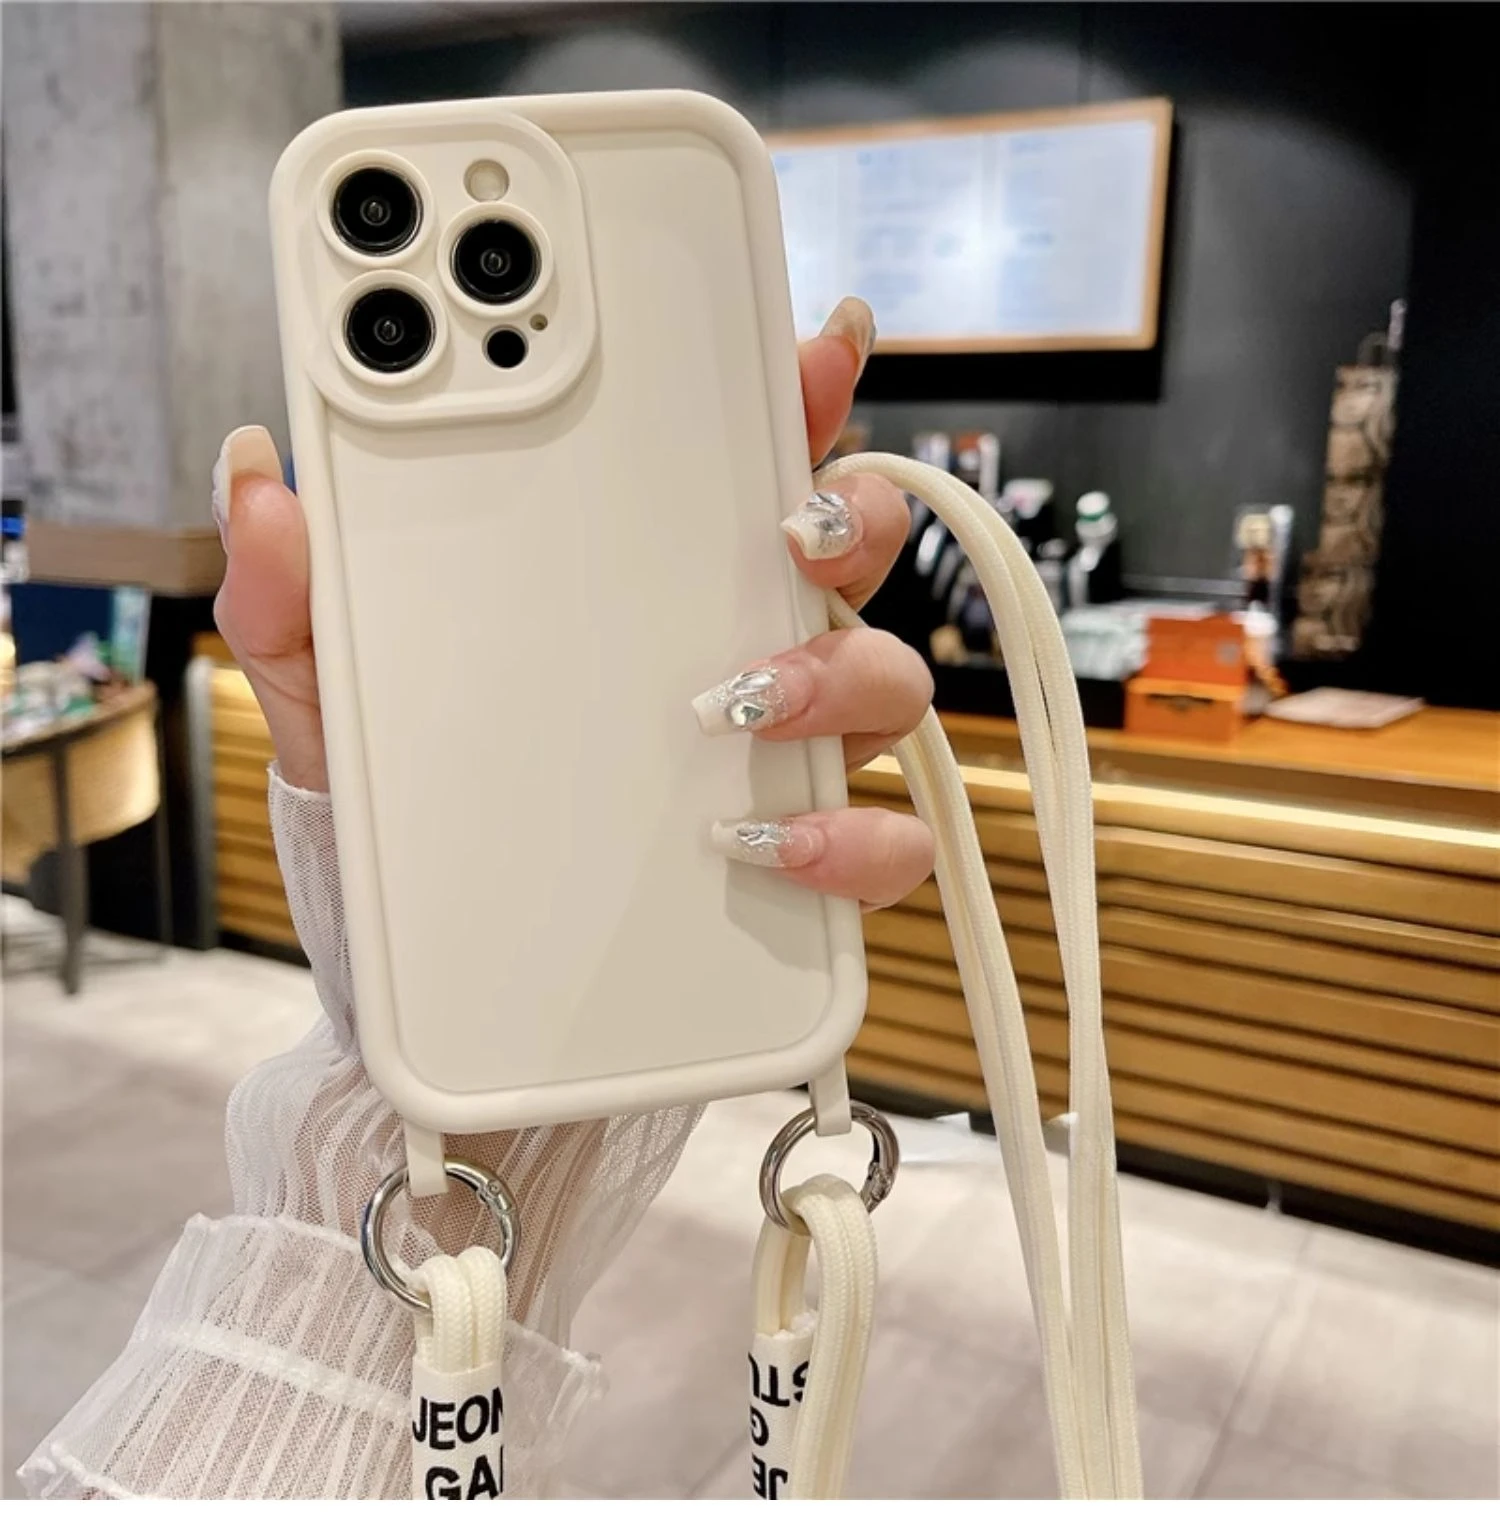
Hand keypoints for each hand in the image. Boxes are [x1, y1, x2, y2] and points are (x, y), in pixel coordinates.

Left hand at [213, 294, 933, 910]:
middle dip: (847, 510)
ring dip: (841, 673)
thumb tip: (258, 473)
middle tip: (784, 525)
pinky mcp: (796, 858)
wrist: (432, 954)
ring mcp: (779, 753)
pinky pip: (883, 840)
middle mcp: (734, 646)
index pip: (734, 459)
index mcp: (642, 577)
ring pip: (890, 680)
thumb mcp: (330, 686)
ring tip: (740, 701)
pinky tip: (765, 840)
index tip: (806, 339)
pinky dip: (852, 836)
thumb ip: (291, 590)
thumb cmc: (403, 795)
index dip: (789, 386)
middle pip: (848, 546)